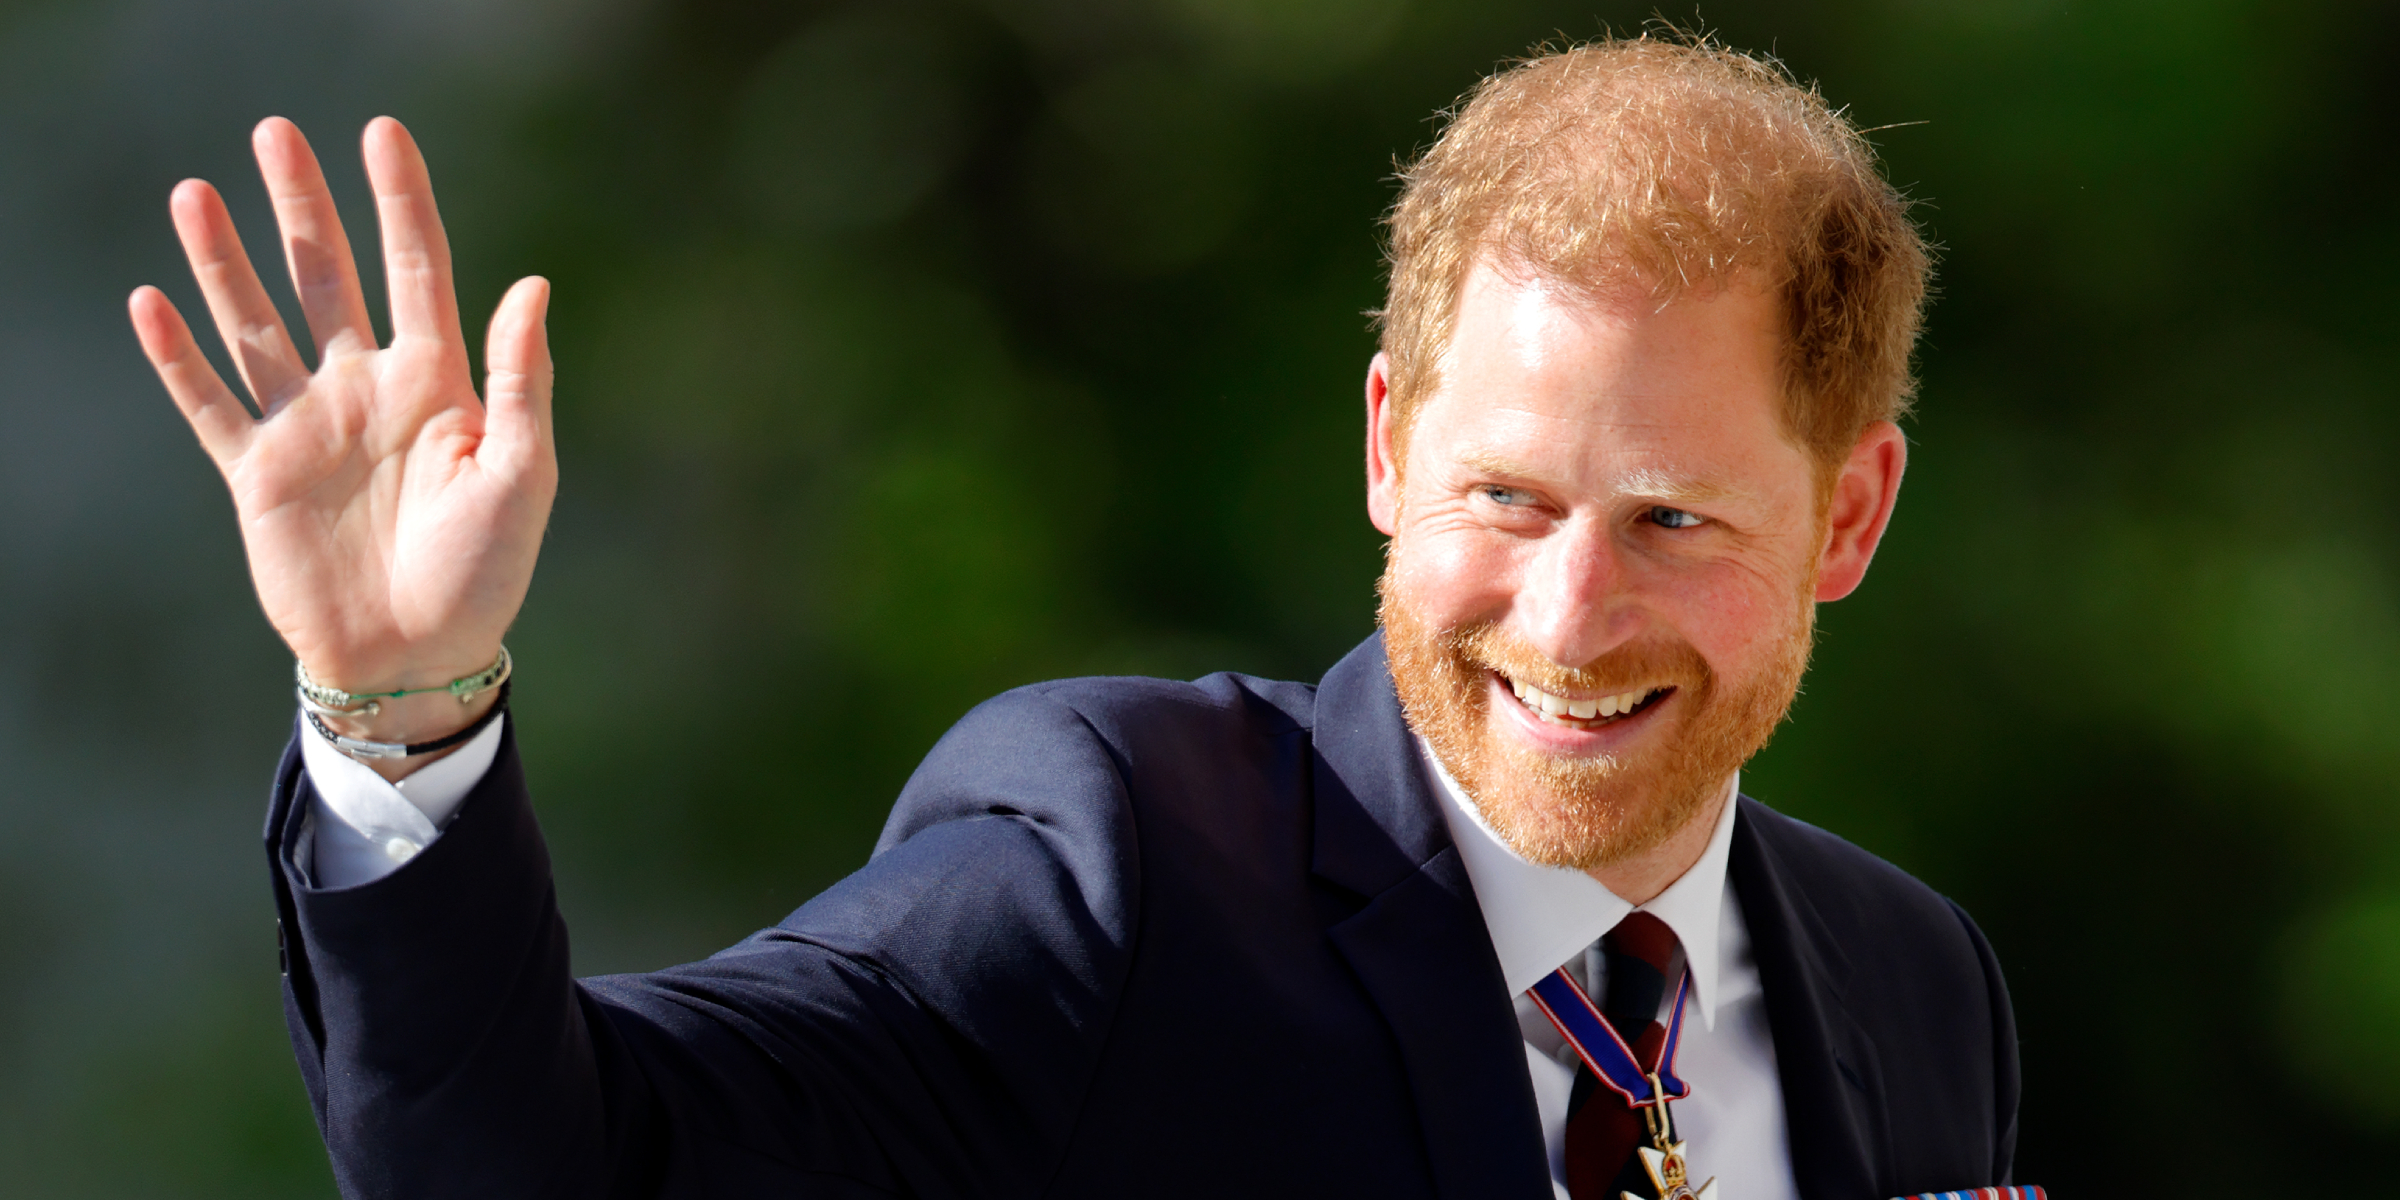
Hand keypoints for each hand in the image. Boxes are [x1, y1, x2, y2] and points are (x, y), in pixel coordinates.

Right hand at [130, 117, 554, 765]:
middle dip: (302, 206)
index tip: (381, 133)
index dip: (401, 201)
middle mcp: (368, 390)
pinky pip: (210, 403)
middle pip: (328, 276)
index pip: (419, 269)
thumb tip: (532, 284)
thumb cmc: (486, 572)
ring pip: (258, 323)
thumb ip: (521, 380)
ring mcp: (308, 427)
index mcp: (439, 383)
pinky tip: (152, 300)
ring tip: (195, 192)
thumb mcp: (523, 474)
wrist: (417, 659)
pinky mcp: (257, 473)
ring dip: (225, 261)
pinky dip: (178, 356)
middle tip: (274, 133)